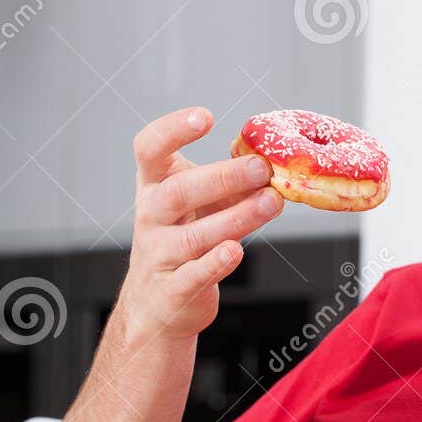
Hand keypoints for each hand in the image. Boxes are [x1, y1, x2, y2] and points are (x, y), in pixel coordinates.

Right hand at [121, 106, 282, 340]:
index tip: (205, 117)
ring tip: (270, 203)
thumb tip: (272, 164)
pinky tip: (236, 251)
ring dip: (235, 218)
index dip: (173, 130)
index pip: (149, 148)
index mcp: (154, 186)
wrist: (156, 304)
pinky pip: (194, 274)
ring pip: (193, 236)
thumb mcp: (201, 205)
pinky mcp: (174, 290)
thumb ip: (231, 185)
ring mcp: (159, 254)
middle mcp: (151, 216)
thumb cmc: (182, 242)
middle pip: (178, 191)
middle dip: (221, 177)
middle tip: (260, 167)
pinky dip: (215, 263)